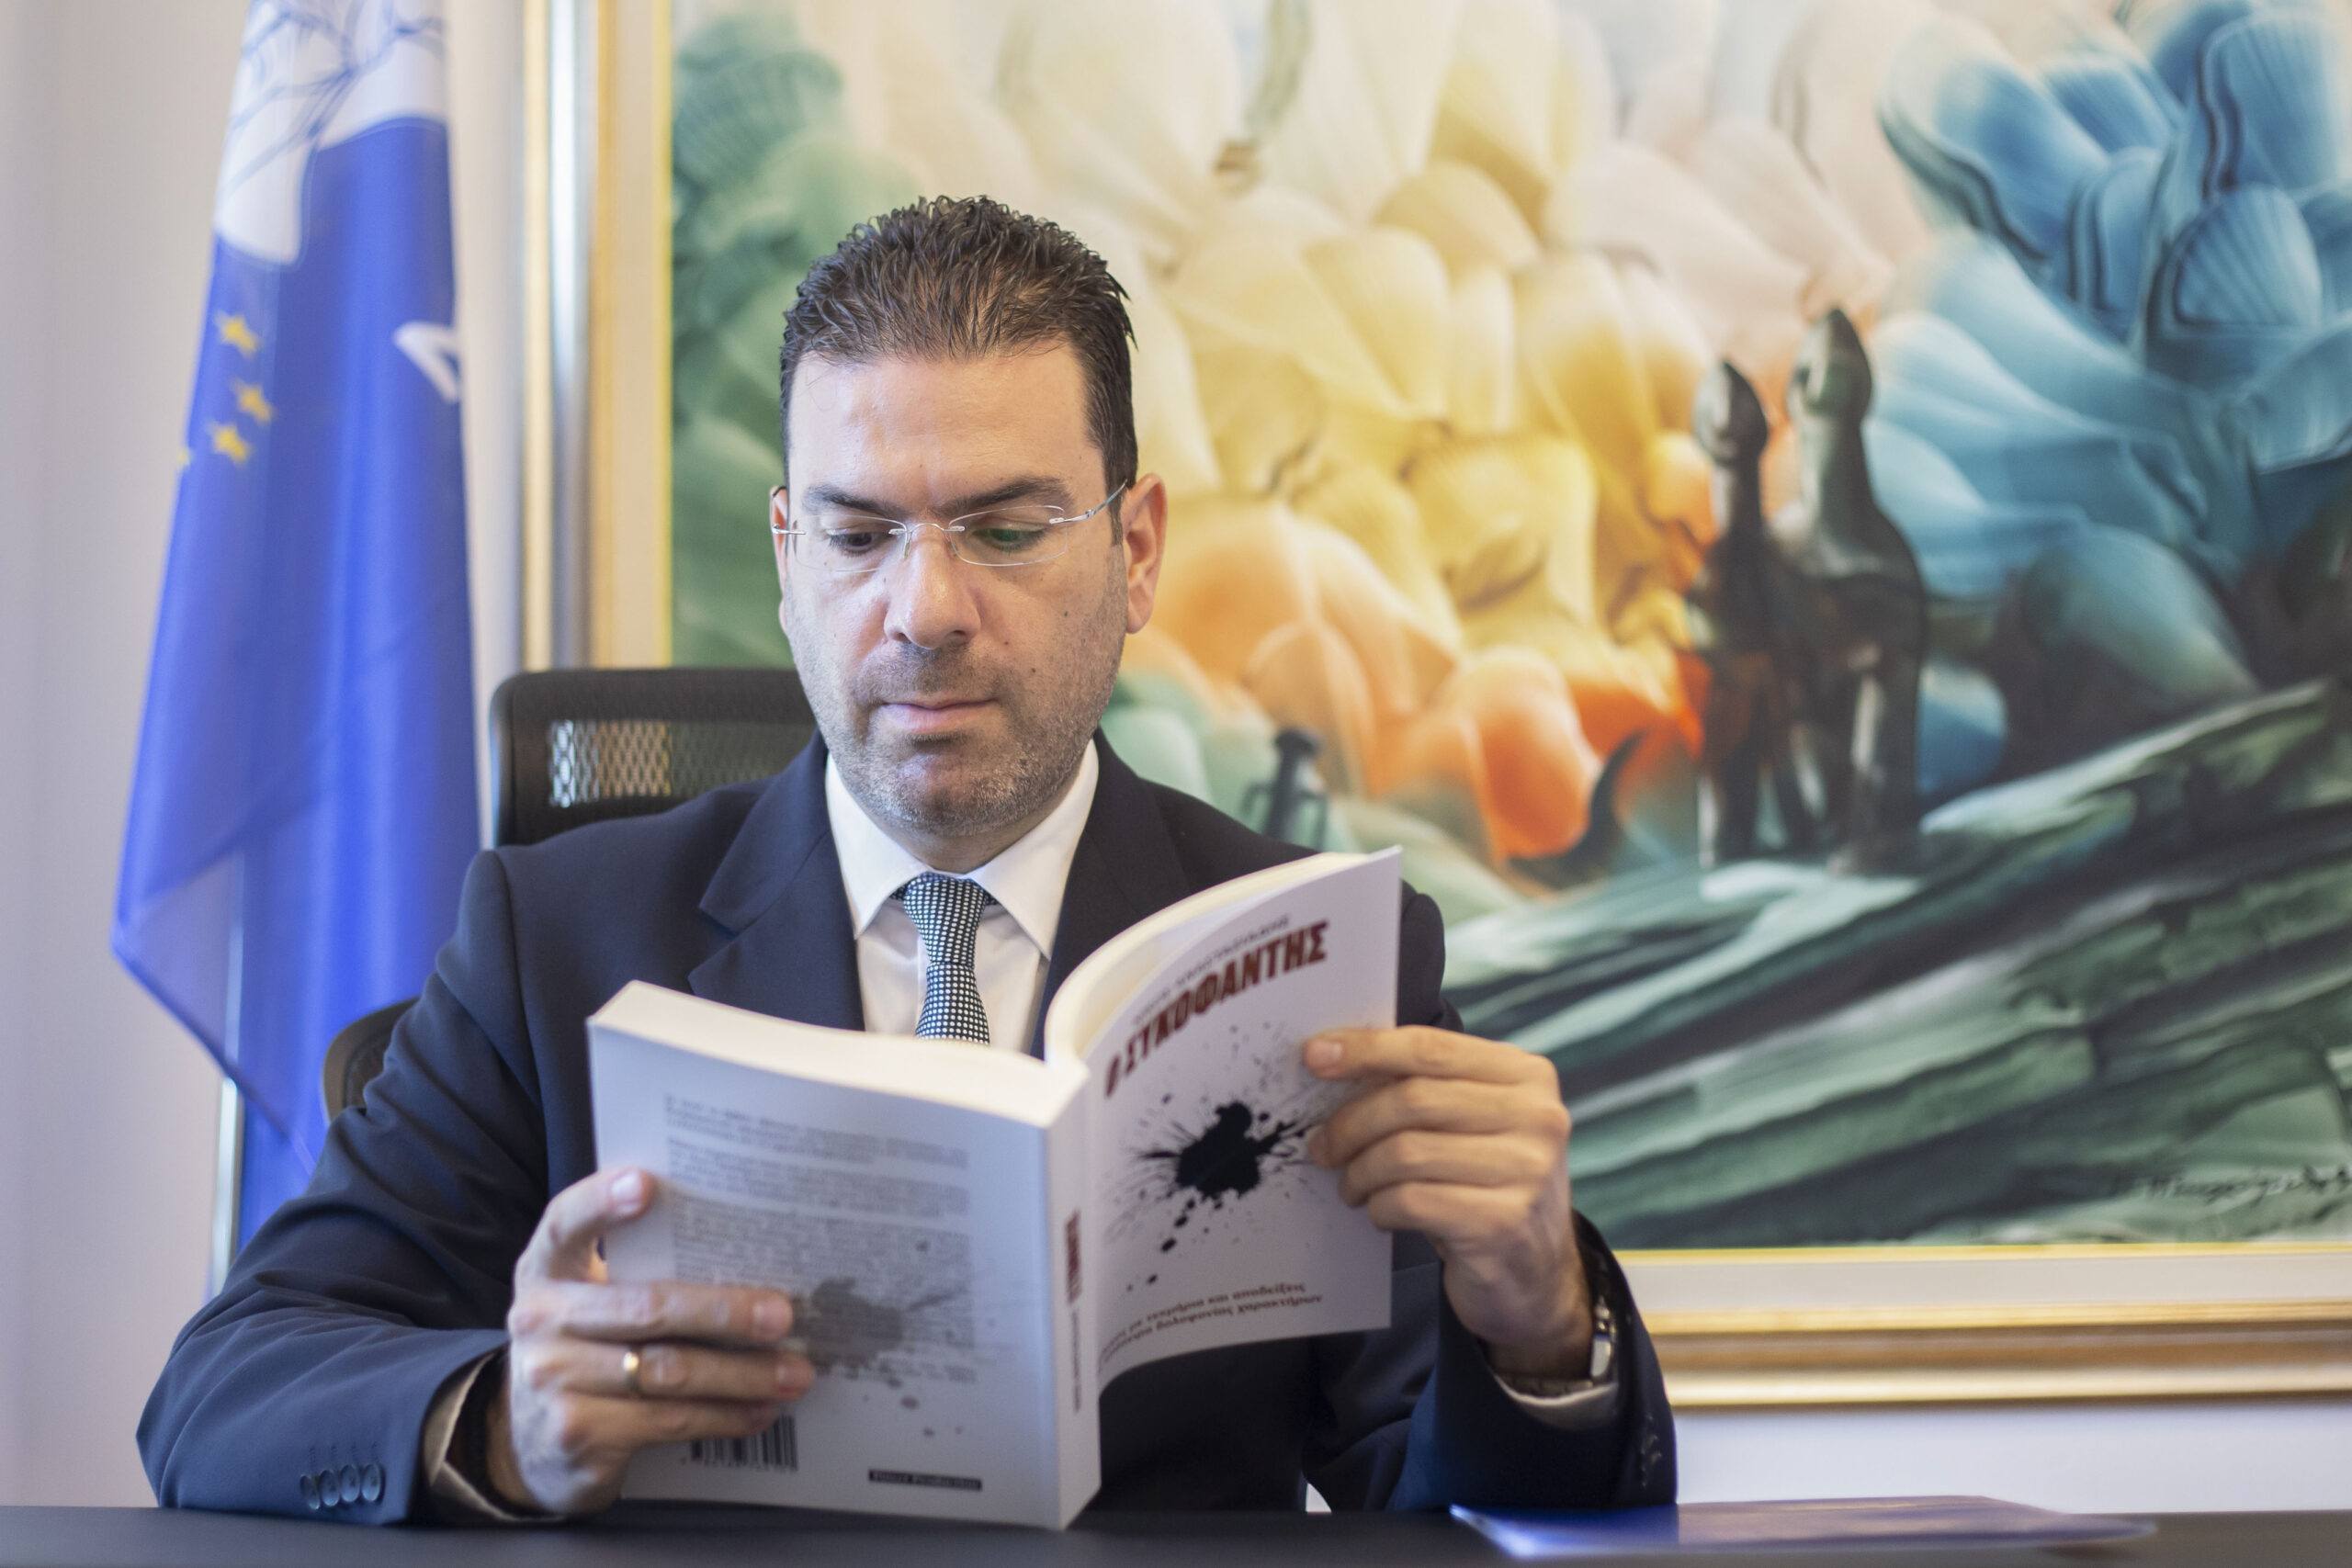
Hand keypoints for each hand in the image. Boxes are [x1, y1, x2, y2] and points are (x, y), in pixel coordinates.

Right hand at [488, 1167, 814, 1514]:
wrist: (530, 1444)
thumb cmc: (585, 1349)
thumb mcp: (590, 1302)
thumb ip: (637, 1271)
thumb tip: (747, 1248)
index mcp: (545, 1270)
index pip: (565, 1221)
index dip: (601, 1201)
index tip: (645, 1183)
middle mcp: (540, 1320)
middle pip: (645, 1307)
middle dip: (725, 1311)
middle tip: (783, 1315)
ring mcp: (553, 1381)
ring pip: (668, 1372)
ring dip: (742, 1374)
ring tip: (794, 1374)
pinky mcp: (578, 1434)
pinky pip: (668, 1420)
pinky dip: (723, 1416)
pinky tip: (760, 1410)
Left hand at [1304, 1027, 1592, 1377]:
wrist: (1535, 1273)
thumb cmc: (1488, 1185)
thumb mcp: (1474, 1124)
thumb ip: (1427, 1087)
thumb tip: (1336, 1059)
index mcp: (1526, 1076)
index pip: (1431, 1048)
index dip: (1367, 1049)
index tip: (1316, 1056)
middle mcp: (1536, 1117)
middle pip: (1413, 1099)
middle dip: (1352, 1122)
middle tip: (1323, 1146)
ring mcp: (1525, 1171)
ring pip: (1405, 1152)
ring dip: (1360, 1171)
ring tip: (1352, 1185)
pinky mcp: (1502, 1224)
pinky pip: (1411, 1201)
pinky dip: (1380, 1206)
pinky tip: (1381, 1212)